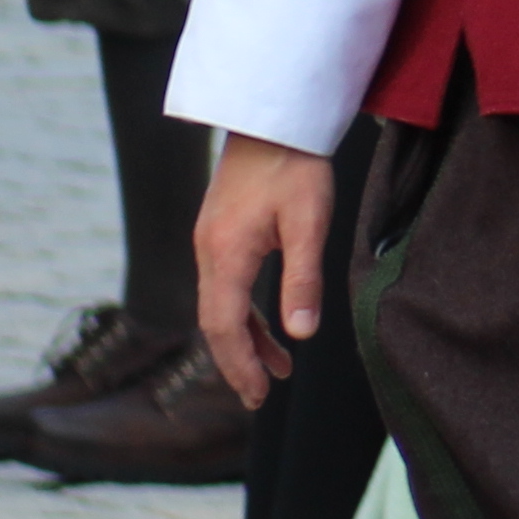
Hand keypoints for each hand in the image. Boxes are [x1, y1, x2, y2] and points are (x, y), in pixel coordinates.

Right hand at [194, 135, 332, 405]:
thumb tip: (303, 333)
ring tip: (278, 370)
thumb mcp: (309, 222)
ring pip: (221, 306)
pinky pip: (228, 287)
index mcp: (226, 253)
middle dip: (236, 362)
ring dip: (246, 340)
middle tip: (259, 399)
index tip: (257, 395)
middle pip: (215, 322)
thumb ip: (304, 278)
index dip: (239, 364)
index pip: (223, 325)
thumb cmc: (296, 166)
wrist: (274, 119)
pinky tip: (272, 327)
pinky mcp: (222, 235)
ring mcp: (211, 243)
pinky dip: (245, 313)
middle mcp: (209, 252)